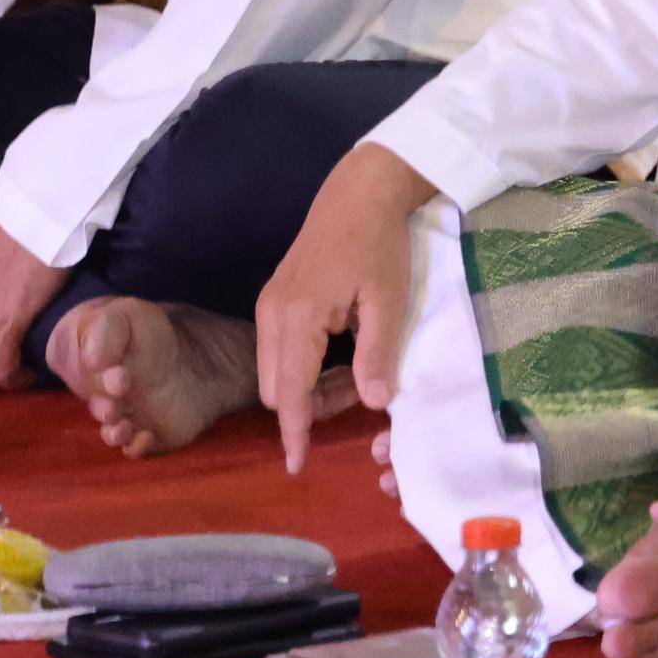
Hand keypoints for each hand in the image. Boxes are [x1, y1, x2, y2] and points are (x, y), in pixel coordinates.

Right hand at [252, 142, 436, 473]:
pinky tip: (341, 353)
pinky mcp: (274, 300)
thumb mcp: (388, 301)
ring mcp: (268, 306)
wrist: (359, 191)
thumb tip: (374, 406)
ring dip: (308, 387)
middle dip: (309, 407)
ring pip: (274, 372)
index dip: (294, 432)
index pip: (289, 391)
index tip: (298, 466)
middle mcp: (271, 315)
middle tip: (363, 390)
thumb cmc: (379, 244)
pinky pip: (278, 352)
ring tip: (359, 370)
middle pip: (275, 389)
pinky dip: (304, 366)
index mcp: (296, 317)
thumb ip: (377, 355)